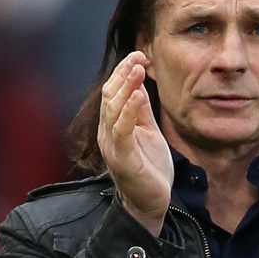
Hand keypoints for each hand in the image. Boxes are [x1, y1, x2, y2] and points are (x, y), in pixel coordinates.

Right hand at [98, 51, 172, 235]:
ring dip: (126, 87)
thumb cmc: (149, 168)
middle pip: (111, 97)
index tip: (139, 55)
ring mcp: (112, 146)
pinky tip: (139, 96)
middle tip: (139, 57)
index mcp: (112, 126)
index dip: (124, 72)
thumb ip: (142, 110)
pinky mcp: (122, 159)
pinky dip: (129, 112)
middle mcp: (107, 134)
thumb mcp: (147, 132)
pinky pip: (122, 131)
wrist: (151, 202)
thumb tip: (140, 83)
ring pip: (114, 110)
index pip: (113, 93)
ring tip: (138, 70)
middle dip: (124, 75)